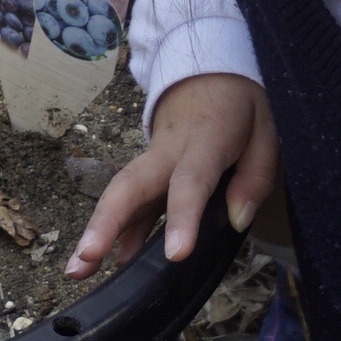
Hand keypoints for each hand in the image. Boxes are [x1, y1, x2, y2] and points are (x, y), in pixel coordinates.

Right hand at [67, 76, 277, 279]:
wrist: (207, 69)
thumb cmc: (238, 105)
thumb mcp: (265, 132)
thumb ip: (256, 178)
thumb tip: (237, 220)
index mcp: (205, 142)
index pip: (190, 182)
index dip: (181, 218)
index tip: (175, 255)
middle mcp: (168, 153)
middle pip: (130, 185)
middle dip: (106, 223)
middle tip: (86, 258)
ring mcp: (152, 161)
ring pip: (121, 195)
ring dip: (98, 231)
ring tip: (75, 271)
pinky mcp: (148, 170)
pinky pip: (132, 202)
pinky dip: (121, 232)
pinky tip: (113, 261)